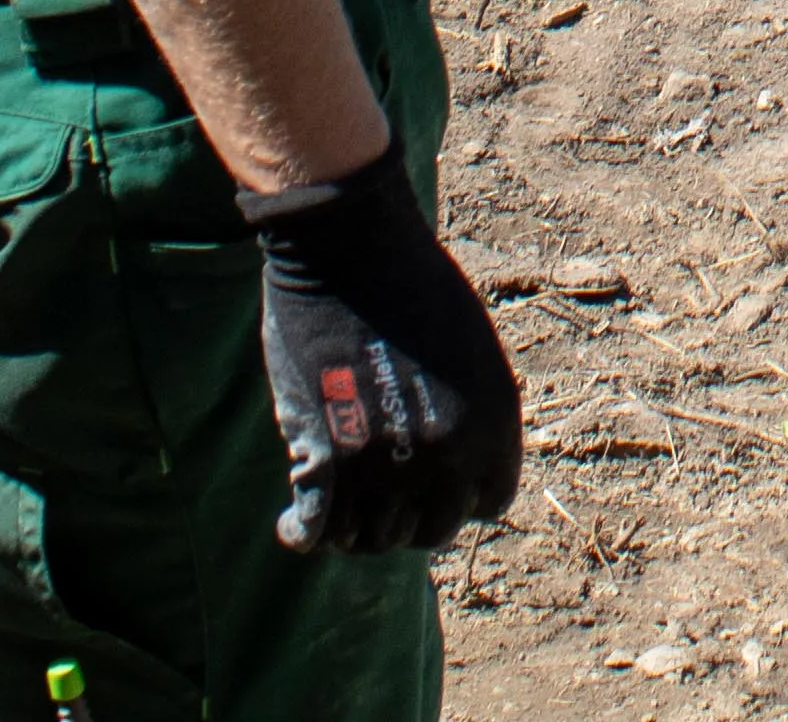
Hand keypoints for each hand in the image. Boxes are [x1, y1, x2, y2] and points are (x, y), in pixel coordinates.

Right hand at [241, 149, 521, 553]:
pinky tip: (292, 523)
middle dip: (405, 519)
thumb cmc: (410, 282)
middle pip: (429, 531)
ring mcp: (390, 465)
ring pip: (372, 539)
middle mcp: (451, 456)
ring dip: (353, 531)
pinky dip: (301, 533)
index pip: (488, 502)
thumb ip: (467, 411)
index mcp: (496, 423)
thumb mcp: (469, 350)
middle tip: (375, 500)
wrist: (352, 248)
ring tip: (335, 512)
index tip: (428, 486)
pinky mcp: (329, 462)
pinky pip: (316, 529)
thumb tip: (453, 462)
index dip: (455, 497)